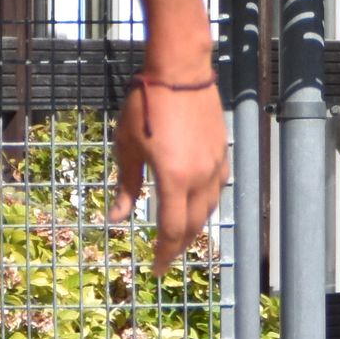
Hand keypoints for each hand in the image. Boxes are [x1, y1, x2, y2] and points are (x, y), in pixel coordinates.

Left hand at [113, 71, 226, 272]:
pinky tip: (196, 204)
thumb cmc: (146, 105)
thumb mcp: (127, 146)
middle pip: (193, 225)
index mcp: (174, 179)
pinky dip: (206, 203)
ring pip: (209, 209)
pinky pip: (217, 188)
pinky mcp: (222, 151)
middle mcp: (200, 177)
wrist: (179, 71)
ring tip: (178, 235)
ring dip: (194, 226)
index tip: (154, 267)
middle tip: (164, 258)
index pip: (172, 229)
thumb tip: (117, 217)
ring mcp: (215, 164)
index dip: (163, 252)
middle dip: (178, 245)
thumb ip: (125, 185)